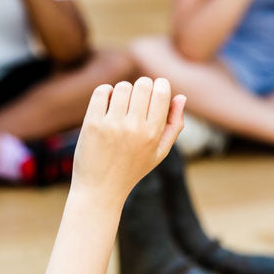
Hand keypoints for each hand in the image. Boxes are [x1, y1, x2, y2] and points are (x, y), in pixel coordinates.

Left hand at [71, 77, 185, 202]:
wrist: (101, 189)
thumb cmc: (133, 169)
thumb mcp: (159, 152)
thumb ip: (174, 125)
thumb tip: (181, 97)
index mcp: (153, 133)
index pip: (162, 91)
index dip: (160, 85)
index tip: (155, 91)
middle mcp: (134, 127)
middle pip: (143, 84)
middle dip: (142, 87)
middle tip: (137, 99)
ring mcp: (112, 125)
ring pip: (123, 86)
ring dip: (123, 91)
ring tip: (121, 105)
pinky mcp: (92, 123)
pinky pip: (102, 91)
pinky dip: (106, 92)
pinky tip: (108, 104)